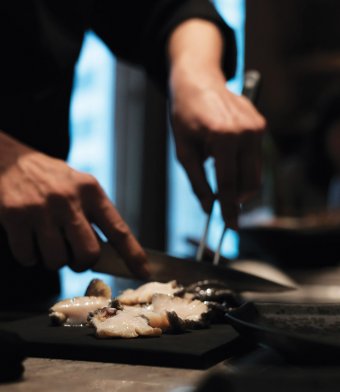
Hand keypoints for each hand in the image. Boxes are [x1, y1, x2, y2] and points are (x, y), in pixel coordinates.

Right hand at [0, 132, 148, 276]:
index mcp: (90, 191)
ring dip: (53, 261)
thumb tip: (111, 254)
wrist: (6, 159)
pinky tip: (28, 240)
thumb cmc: (48, 179)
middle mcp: (68, 199)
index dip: (133, 254)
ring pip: (57, 260)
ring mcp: (41, 208)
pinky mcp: (15, 217)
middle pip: (89, 253)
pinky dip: (29, 257)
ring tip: (47, 244)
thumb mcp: (77, 185)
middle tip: (73, 258)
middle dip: (82, 264)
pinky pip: (28, 257)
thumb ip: (93, 214)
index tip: (144, 273)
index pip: (118, 229)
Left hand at [168, 20, 265, 228]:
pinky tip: (224, 151)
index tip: (230, 226)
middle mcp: (246, 132)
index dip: (229, 209)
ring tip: (216, 164)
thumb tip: (209, 207)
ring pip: (255, 172)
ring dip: (238, 179)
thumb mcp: (183, 150)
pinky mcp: (261, 125)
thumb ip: (197, 181)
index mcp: (223, 137)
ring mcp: (257, 127)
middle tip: (223, 205)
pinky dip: (241, 164)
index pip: (229, 184)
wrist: (198, 78)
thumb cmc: (185, 113)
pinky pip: (255, 157)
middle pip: (249, 182)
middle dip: (238, 198)